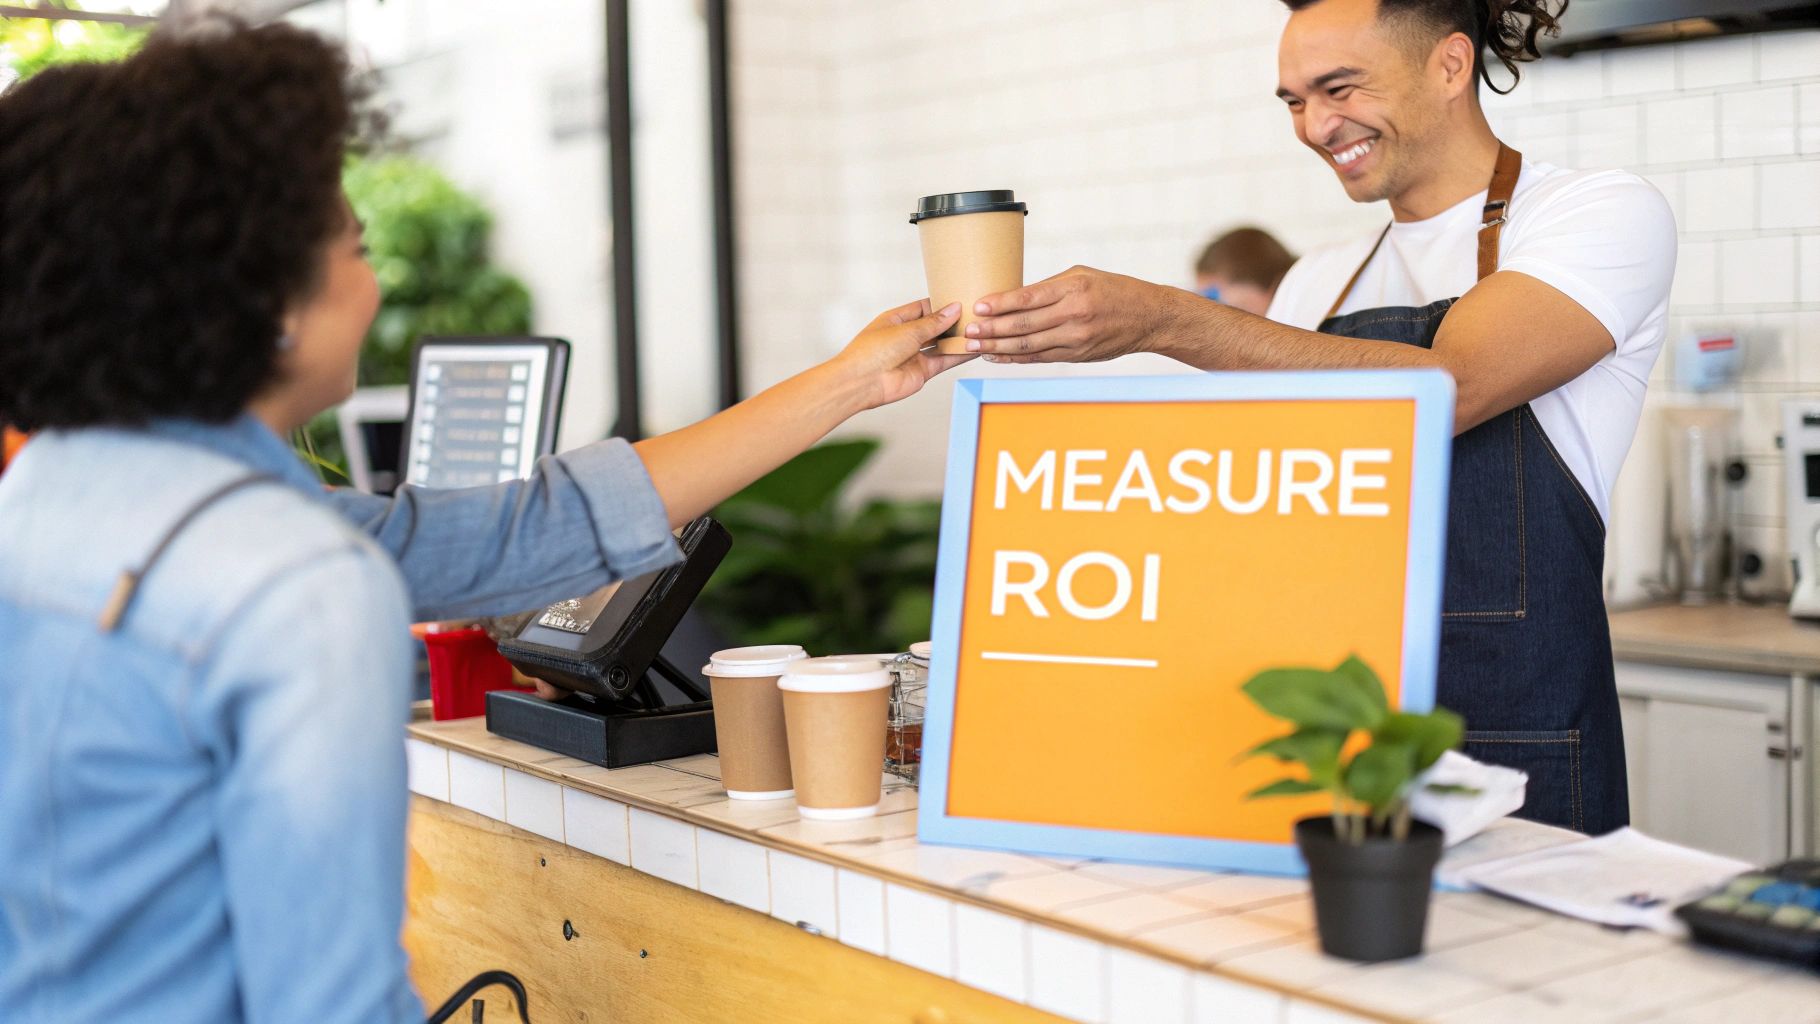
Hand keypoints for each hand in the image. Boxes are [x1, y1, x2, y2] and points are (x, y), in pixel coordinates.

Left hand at [830, 298, 972, 408]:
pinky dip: (958, 356)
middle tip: (975, 314)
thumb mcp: (907, 330)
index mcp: (897, 320)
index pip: (924, 308)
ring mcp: (914, 355)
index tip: (961, 299)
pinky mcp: (922, 372)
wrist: (862, 383)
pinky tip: (973, 349)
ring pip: (941, 344)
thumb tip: (953, 309)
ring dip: (957, 339)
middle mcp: (906, 336)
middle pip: (935, 326)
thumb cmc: (873, 351)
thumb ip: (933, 322)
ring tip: (980, 329)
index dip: (942, 304)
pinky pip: (943, 361)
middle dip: (953, 321)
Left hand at [965, 266, 1190, 363]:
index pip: (1030, 297)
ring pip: (1030, 346)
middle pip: (1025, 325)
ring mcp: (1077, 338)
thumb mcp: (1083, 275)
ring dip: (999, 348)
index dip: (1001, 304)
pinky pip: (1041, 358)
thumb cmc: (1113, 290)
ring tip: (976, 346)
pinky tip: (997, 357)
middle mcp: (1075, 315)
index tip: (979, 306)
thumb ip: (1049, 286)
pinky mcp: (1078, 355)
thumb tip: (1013, 296)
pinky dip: (1017, 359)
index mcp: (1075, 288)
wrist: (1148, 317)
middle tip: (968, 331)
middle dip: (993, 330)